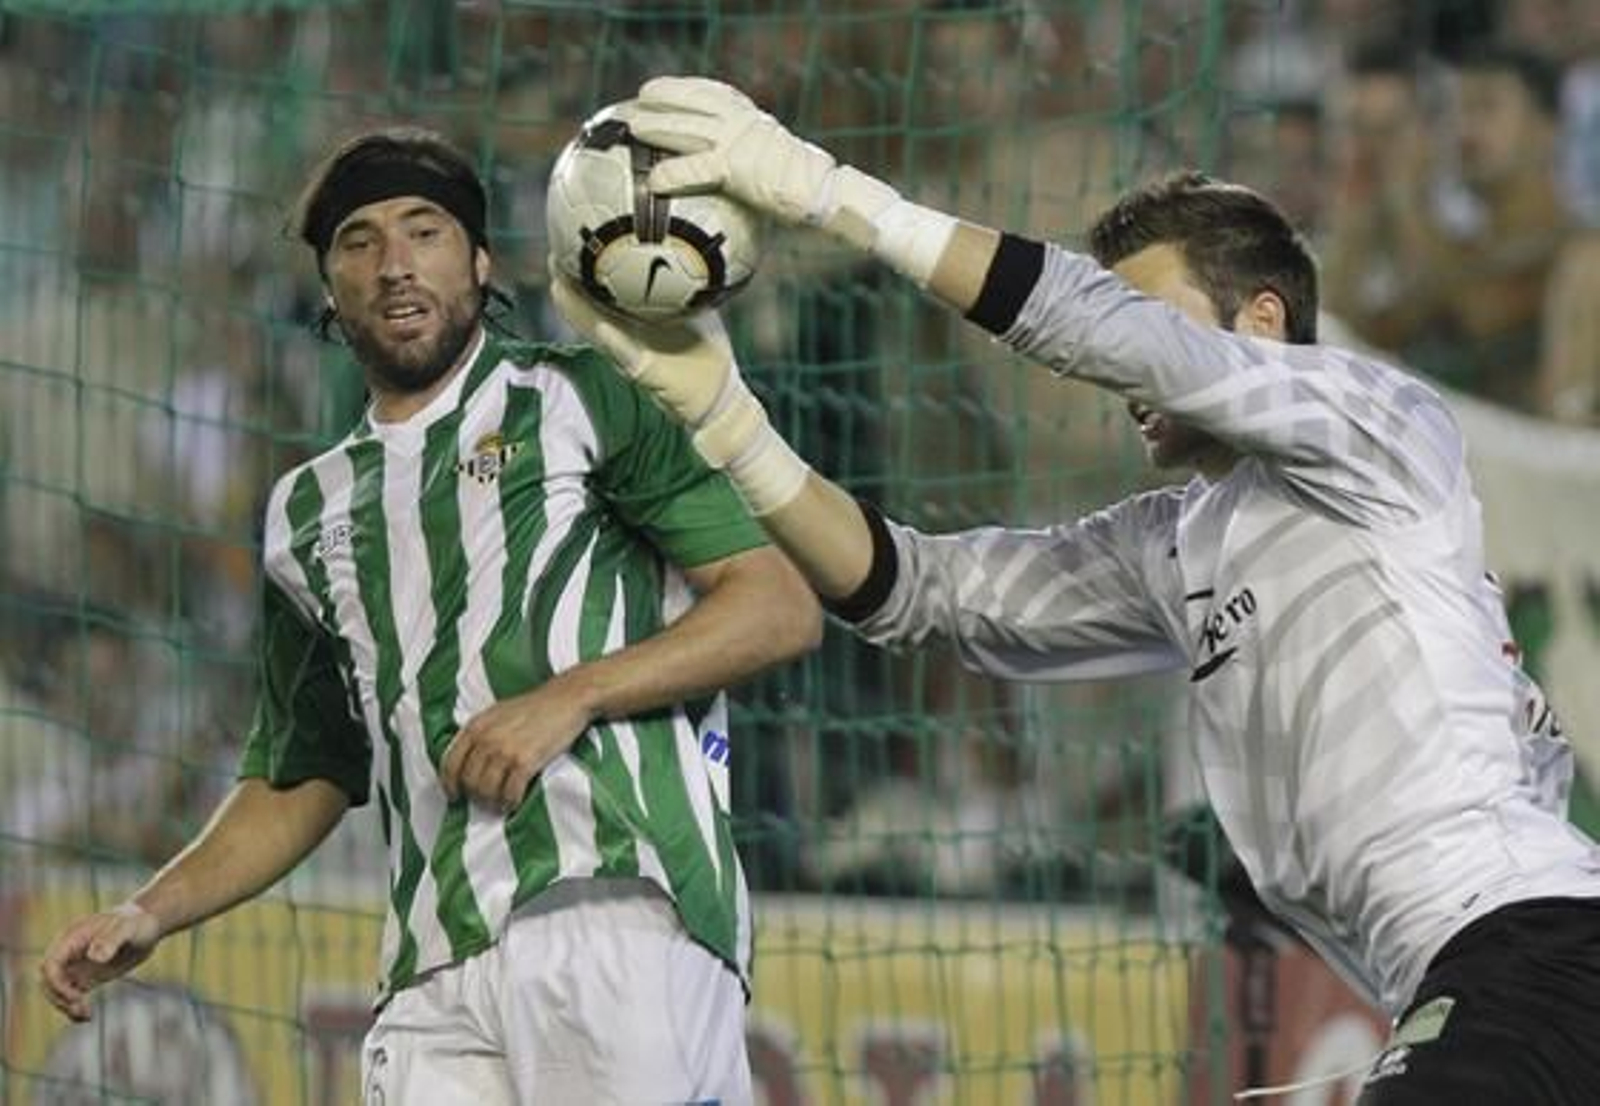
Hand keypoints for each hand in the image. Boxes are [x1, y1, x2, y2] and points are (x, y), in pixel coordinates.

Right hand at [39, 902, 161, 1021]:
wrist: (147, 927)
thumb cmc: (137, 922)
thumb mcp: (128, 928)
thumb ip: (112, 939)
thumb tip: (94, 956)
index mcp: (72, 937)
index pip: (50, 964)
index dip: (56, 983)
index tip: (76, 995)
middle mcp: (68, 952)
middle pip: (47, 980)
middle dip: (59, 997)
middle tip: (81, 1008)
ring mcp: (75, 965)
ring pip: (56, 990)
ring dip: (65, 1005)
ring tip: (86, 1015)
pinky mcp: (85, 976)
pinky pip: (70, 995)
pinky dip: (73, 1007)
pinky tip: (87, 1017)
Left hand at [439, 678, 595, 812]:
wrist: (566, 699)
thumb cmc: (535, 707)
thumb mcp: (497, 713)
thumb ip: (480, 734)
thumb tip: (468, 762)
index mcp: (476, 726)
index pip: (450, 763)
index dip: (449, 784)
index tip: (455, 796)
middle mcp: (486, 739)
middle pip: (468, 780)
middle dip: (475, 796)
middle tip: (485, 801)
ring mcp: (505, 750)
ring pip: (486, 790)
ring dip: (492, 802)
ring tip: (500, 804)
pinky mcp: (525, 762)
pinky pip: (510, 793)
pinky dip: (510, 802)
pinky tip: (514, 802)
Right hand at [549, 269, 738, 428]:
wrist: (717, 400)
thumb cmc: (707, 357)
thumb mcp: (695, 315)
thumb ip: (683, 293)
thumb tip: (688, 255)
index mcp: (638, 323)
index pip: (607, 294)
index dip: (588, 271)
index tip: (574, 245)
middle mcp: (629, 338)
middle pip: (591, 309)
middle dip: (571, 284)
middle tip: (554, 257)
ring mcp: (633, 356)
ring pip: (598, 329)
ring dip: (578, 310)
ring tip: (559, 285)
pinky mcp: (645, 373)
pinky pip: (625, 354)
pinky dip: (614, 341)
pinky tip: (602, 327)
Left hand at [628, 75, 838, 225]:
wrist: (825, 193)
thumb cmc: (808, 189)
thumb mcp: (780, 164)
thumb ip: (757, 164)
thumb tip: (750, 183)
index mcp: (754, 119)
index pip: (717, 93)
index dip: (690, 88)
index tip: (671, 87)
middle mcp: (743, 123)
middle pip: (695, 100)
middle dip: (665, 95)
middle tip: (640, 98)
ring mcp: (738, 142)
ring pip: (686, 127)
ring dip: (657, 125)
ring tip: (633, 127)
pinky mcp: (735, 167)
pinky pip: (694, 169)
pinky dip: (672, 174)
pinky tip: (654, 180)